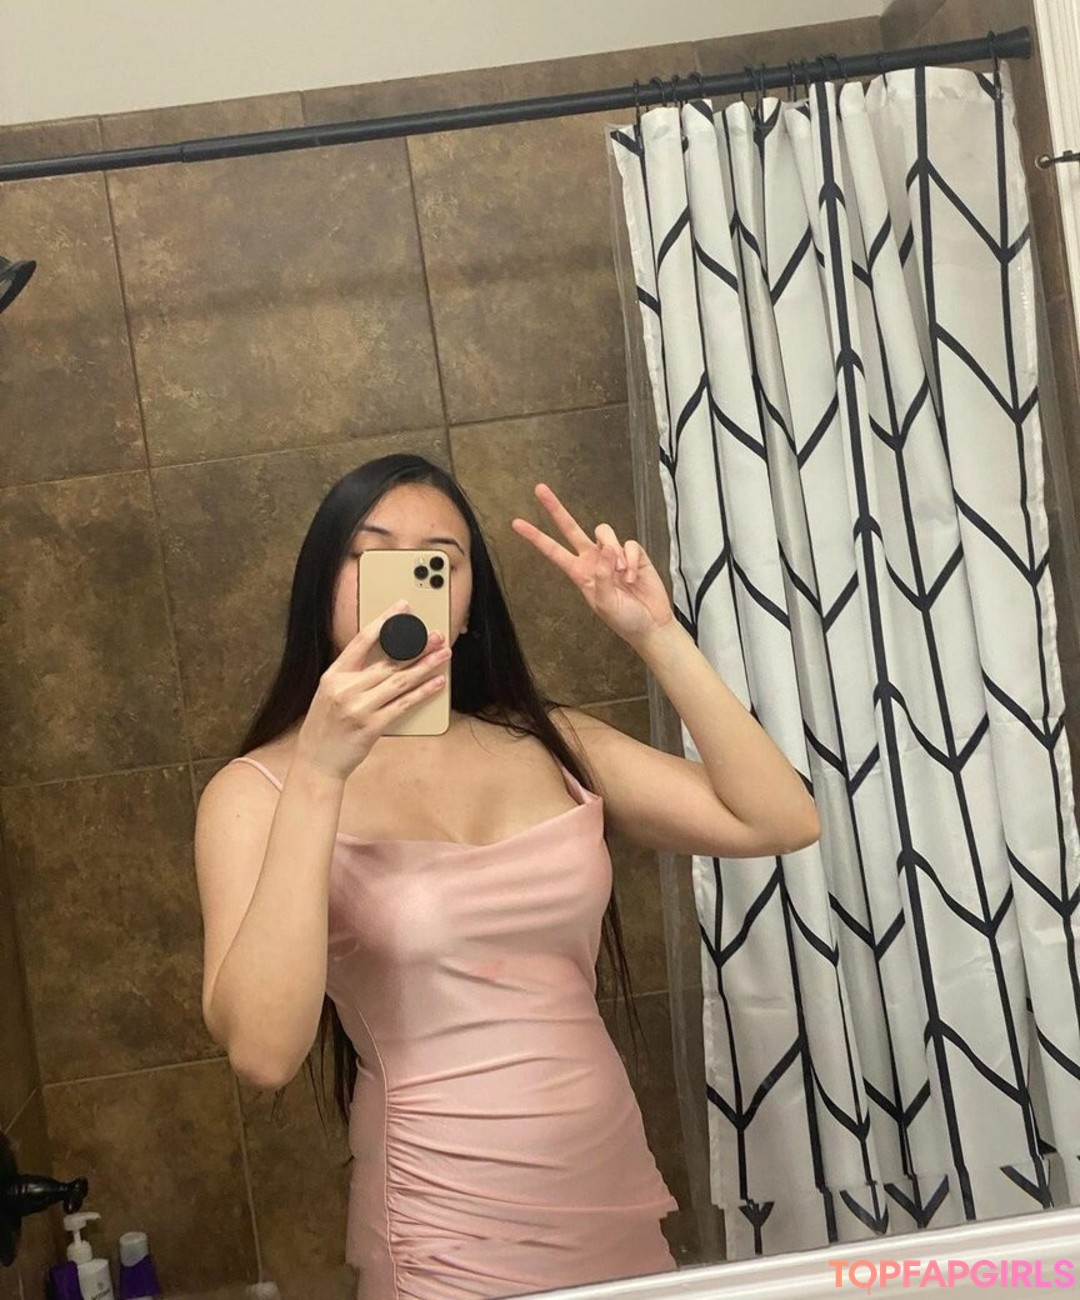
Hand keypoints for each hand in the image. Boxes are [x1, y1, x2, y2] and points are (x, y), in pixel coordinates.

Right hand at [294, 602, 451, 780]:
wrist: (317, 761)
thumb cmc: (325, 727)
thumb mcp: (329, 693)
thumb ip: (351, 675)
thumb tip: (385, 656)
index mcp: (333, 675)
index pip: (361, 640)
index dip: (384, 622)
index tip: (402, 609)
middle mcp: (346, 688)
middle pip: (388, 661)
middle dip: (417, 646)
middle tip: (437, 635)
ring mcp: (359, 708)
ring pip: (400, 681)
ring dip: (426, 666)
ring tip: (443, 654)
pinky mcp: (372, 726)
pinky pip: (403, 705)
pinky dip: (423, 692)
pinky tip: (437, 683)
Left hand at [511, 484, 673, 645]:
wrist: (650, 624)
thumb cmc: (624, 619)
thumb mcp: (604, 604)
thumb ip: (601, 578)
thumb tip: (606, 552)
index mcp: (579, 573)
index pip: (553, 551)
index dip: (536, 537)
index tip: (517, 524)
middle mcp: (593, 560)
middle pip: (570, 528)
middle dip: (555, 509)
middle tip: (540, 489)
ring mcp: (613, 555)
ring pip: (604, 532)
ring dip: (613, 552)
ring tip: (621, 574)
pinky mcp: (632, 554)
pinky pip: (628, 544)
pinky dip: (631, 560)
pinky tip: (633, 576)